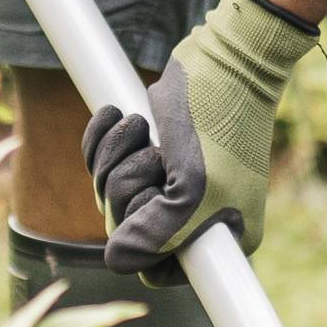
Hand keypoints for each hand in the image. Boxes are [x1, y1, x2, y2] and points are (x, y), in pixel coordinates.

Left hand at [84, 0, 320, 270]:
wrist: (226, 56)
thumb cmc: (220, 121)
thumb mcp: (194, 186)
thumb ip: (156, 233)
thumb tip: (115, 259)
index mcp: (219, 237)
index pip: (156, 270)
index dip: (142, 242)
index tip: (156, 203)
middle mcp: (194, 216)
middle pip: (124, 229)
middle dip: (124, 188)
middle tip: (153, 157)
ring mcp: (168, 182)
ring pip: (108, 191)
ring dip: (113, 156)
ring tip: (142, 127)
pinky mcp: (147, 149)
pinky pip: (101, 160)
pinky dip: (100, 138)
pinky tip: (116, 113)